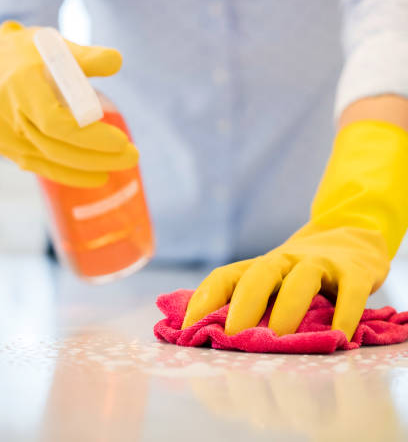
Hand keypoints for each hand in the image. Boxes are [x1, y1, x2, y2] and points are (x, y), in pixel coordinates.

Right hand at [0, 21, 137, 186]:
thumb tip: (117, 61)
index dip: (89, 137)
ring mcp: (8, 136)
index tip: (121, 141)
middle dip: (98, 156)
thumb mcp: (53, 46)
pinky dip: (70, 174)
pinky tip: (97, 177)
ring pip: (50, 161)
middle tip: (132, 156)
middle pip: (57, 147)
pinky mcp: (9, 148)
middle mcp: (12, 116)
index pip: (56, 123)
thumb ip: (86, 56)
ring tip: (122, 164)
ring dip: (89, 167)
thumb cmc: (25, 53)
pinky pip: (41, 167)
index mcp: (22, 87)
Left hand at [182, 222, 388, 340]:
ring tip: (280, 336)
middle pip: (260, 274)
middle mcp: (286, 260)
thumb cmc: (300, 273)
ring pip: (302, 278)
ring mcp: (321, 263)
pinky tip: (340, 336)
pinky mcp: (355, 270)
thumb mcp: (272, 283)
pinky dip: (346, 311)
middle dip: (244, 304)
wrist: (350, 237)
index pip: (226, 276)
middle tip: (232, 335)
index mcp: (260, 267)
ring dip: (289, 306)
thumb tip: (203, 338)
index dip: (205, 299)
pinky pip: (350, 290)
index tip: (187, 328)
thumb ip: (247, 304)